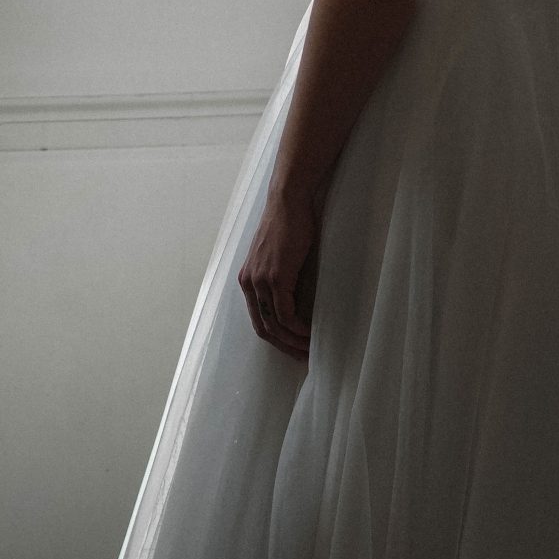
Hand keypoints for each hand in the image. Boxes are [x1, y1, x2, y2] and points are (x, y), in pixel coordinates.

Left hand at [238, 186, 321, 360]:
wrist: (288, 201)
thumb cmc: (289, 224)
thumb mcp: (279, 257)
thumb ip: (280, 278)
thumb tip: (295, 299)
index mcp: (247, 279)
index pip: (257, 320)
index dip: (275, 338)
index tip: (293, 347)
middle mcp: (249, 283)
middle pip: (263, 328)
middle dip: (284, 346)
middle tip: (303, 357)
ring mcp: (260, 281)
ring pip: (275, 324)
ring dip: (293, 341)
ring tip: (311, 348)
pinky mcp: (275, 277)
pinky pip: (285, 314)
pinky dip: (298, 328)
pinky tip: (311, 332)